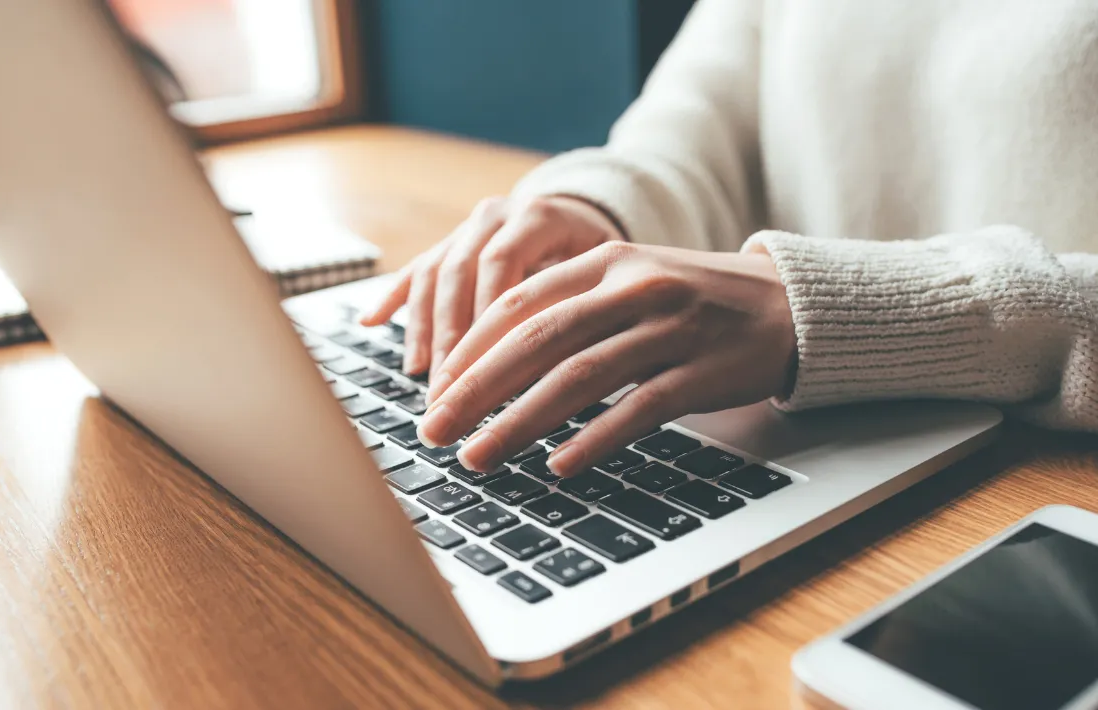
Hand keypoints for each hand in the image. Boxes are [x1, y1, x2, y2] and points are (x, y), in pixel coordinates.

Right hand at [360, 195, 624, 376]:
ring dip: (423, 328)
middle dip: (450, 336)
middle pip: (460, 272)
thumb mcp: (604, 273)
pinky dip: (392, 298)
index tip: (482, 368)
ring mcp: (468, 227)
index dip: (487, 316)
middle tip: (447, 389)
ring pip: (434, 274)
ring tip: (420, 374)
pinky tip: (369, 323)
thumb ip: (580, 304)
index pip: (502, 264)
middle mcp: (497, 215)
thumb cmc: (602, 259)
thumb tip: (565, 369)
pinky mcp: (449, 243)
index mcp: (538, 216)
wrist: (585, 215)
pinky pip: (415, 269)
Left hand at [415, 241, 796, 475]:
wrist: (788, 305)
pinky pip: (638, 408)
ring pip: (579, 376)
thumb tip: (490, 360)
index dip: (470, 349)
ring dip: (520, 422)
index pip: (519, 303)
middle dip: (476, 390)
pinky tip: (559, 465)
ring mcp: (670, 328)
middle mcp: (634, 287)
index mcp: (606, 261)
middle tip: (434, 430)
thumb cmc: (694, 301)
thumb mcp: (630, 283)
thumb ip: (570, 308)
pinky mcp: (703, 371)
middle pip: (538, 339)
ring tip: (478, 456)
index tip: (434, 389)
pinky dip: (594, 438)